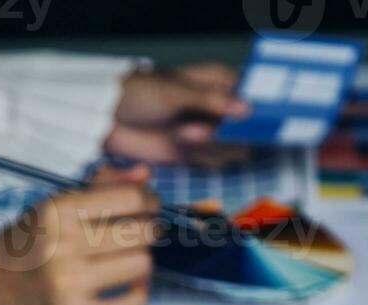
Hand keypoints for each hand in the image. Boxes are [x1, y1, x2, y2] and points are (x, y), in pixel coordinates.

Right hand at [0, 167, 158, 304]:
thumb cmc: (25, 243)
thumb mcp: (54, 205)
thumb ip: (100, 186)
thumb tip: (145, 174)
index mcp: (58, 210)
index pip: (130, 198)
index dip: (150, 200)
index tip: (148, 206)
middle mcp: (62, 244)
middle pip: (140, 233)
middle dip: (149, 231)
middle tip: (140, 234)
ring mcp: (67, 281)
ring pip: (140, 266)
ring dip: (142, 262)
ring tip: (129, 259)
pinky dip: (138, 294)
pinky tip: (131, 285)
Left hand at [106, 64, 250, 165]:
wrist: (108, 119)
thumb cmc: (139, 92)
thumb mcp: (175, 92)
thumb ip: (212, 101)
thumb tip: (247, 109)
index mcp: (221, 82)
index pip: (255, 96)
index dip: (260, 111)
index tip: (250, 122)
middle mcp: (221, 107)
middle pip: (249, 128)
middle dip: (229, 132)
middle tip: (200, 129)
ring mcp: (210, 132)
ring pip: (234, 147)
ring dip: (213, 145)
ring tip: (183, 134)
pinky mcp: (196, 154)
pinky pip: (215, 161)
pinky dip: (202, 157)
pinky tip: (180, 143)